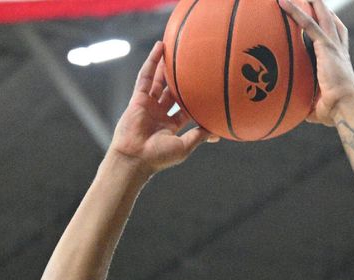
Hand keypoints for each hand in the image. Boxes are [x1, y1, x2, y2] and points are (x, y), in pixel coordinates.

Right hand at [109, 41, 218, 176]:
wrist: (136, 158)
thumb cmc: (160, 157)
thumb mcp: (185, 146)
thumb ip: (199, 135)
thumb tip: (217, 130)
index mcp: (170, 126)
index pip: (185, 110)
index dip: (195, 100)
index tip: (208, 89)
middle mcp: (159, 114)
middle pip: (172, 92)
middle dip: (180, 79)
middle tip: (192, 64)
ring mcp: (148, 105)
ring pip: (159, 81)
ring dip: (166, 65)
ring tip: (175, 47)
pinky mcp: (138, 98)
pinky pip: (145, 76)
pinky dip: (152, 62)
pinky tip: (160, 47)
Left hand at [278, 0, 353, 125]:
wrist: (345, 107)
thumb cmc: (335, 112)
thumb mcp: (319, 106)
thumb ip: (310, 105)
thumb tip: (298, 113)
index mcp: (340, 62)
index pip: (336, 39)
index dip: (331, 28)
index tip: (326, 19)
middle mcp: (339, 50)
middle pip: (331, 22)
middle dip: (322, 9)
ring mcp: (333, 46)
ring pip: (321, 17)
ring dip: (311, 3)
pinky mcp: (326, 47)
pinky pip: (308, 24)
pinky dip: (296, 12)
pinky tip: (283, 2)